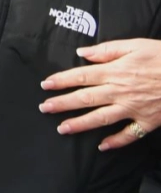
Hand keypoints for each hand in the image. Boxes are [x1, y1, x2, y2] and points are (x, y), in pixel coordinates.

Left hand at [40, 37, 160, 149]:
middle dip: (62, 104)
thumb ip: (106, 50)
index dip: (61, 81)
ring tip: (62, 129)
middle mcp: (119, 92)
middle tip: (44, 108)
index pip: (81, 76)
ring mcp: (133, 109)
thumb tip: (83, 52)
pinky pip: (129, 135)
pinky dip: (115, 142)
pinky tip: (102, 146)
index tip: (45, 85)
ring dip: (80, 124)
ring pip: (101, 118)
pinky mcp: (148, 122)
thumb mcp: (135, 45)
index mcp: (114, 72)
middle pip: (85, 99)